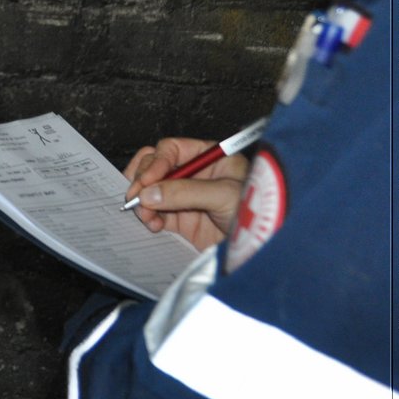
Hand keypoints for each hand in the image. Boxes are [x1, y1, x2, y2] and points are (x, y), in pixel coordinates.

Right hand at [122, 137, 247, 251]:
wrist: (263, 248)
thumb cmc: (257, 213)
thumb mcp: (223, 195)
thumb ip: (185, 191)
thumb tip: (149, 193)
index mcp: (209, 158)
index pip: (172, 150)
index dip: (156, 162)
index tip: (147, 180)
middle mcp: (195, 174)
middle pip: (155, 167)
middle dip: (143, 181)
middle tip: (136, 196)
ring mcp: (185, 197)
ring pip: (150, 190)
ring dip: (142, 201)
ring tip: (145, 214)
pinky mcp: (181, 219)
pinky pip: (154, 212)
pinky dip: (147, 217)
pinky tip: (153, 224)